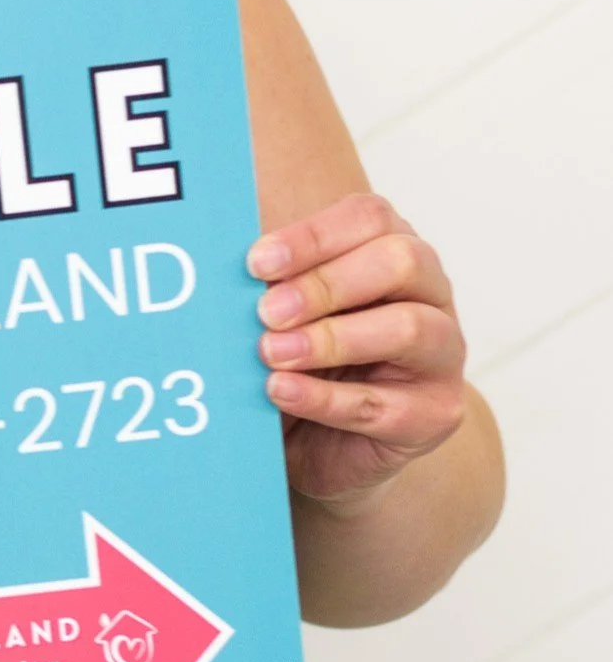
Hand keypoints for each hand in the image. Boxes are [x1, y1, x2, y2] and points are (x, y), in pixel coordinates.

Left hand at [250, 193, 467, 510]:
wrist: (322, 443)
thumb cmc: (302, 358)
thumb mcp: (282, 314)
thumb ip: (268, 286)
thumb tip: (218, 268)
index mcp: (391, 250)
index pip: (369, 219)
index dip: (313, 236)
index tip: (255, 263)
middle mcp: (429, 294)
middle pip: (401, 262)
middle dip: (326, 284)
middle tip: (266, 311)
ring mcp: (443, 354)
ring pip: (409, 328)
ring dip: (330, 339)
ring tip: (270, 353)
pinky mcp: (436, 413)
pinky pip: (384, 403)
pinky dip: (325, 398)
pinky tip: (281, 391)